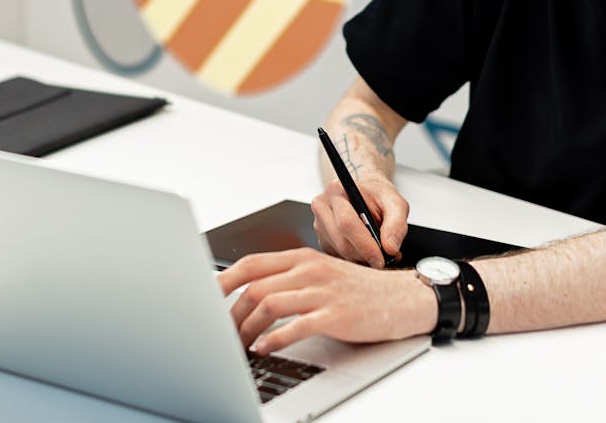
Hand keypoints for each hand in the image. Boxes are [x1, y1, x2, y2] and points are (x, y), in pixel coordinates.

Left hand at [218, 248, 434, 354]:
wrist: (401, 299)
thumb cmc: (359, 290)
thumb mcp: (321, 275)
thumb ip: (289, 279)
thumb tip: (251, 295)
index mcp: (302, 258)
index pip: (251, 263)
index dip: (223, 280)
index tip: (204, 296)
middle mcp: (309, 270)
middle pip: (255, 286)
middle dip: (230, 312)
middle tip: (220, 332)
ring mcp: (322, 291)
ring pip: (269, 305)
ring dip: (247, 328)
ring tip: (238, 345)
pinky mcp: (335, 315)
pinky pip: (295, 326)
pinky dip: (273, 339)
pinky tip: (264, 348)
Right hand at [311, 177, 408, 267]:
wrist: (368, 193)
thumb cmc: (378, 196)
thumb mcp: (395, 203)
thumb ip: (397, 224)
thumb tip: (390, 249)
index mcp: (338, 190)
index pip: (347, 223)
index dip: (365, 245)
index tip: (381, 259)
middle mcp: (323, 206)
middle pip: (342, 242)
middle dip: (366, 256)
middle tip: (384, 259)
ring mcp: (319, 224)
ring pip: (340, 253)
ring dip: (362, 259)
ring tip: (378, 251)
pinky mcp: (322, 239)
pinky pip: (338, 257)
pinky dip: (355, 259)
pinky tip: (365, 250)